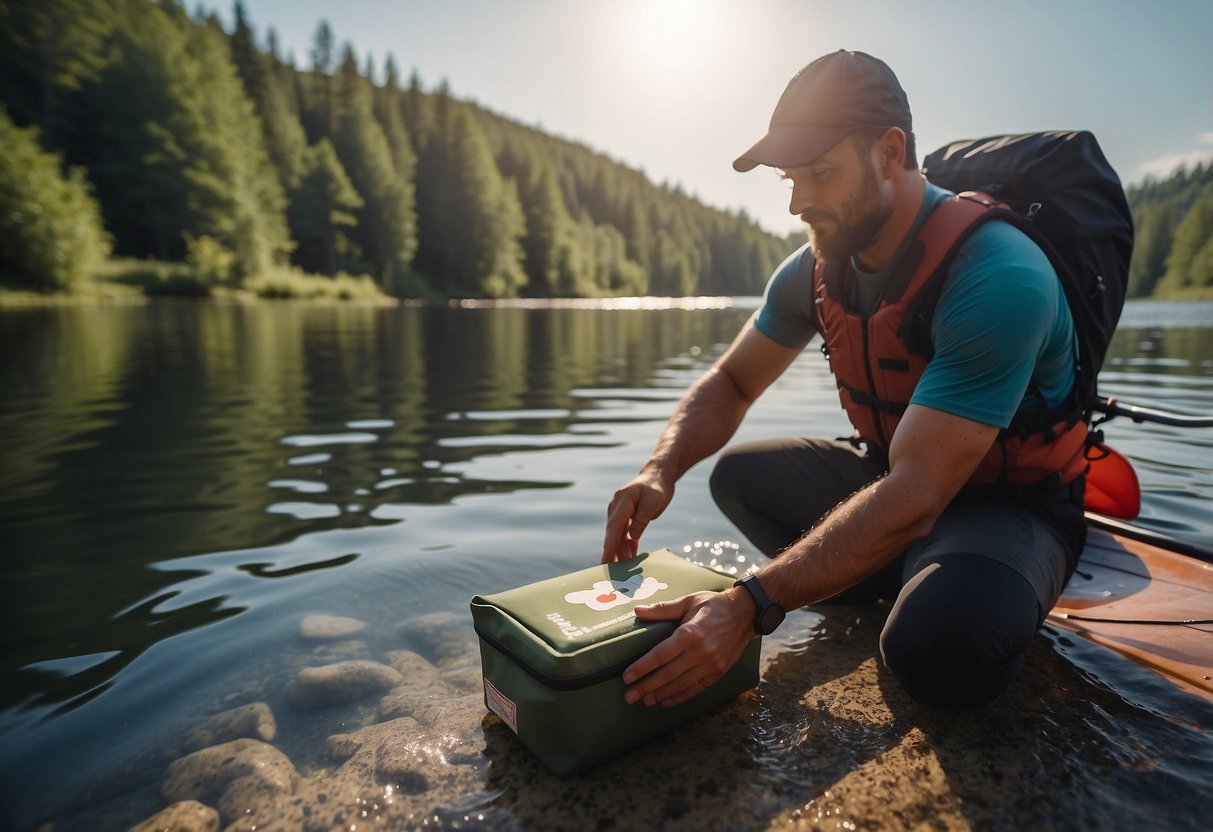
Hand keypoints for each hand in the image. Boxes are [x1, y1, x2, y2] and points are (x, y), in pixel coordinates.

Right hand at [601, 466, 673, 562]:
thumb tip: (631, 538)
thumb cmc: (657, 487)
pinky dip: (627, 544)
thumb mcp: (653, 502)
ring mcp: (619, 511)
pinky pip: (624, 532)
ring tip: (625, 568)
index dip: (609, 545)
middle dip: (612, 552)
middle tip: (612, 572)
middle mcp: (616, 506)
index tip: (605, 560)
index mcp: (622, 500)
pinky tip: (631, 556)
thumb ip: (641, 519)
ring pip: (618, 535)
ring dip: (621, 550)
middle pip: (613, 533)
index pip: (614, 526)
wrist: (658, 474)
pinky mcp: (625, 516)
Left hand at [621, 589, 754, 706]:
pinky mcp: (719, 672)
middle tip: (629, 696)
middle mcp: (701, 652)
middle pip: (668, 674)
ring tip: (644, 701)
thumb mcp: (688, 601)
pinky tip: (666, 701)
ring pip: (681, 684)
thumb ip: (662, 609)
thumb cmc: (713, 604)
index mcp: (691, 633)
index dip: (642, 667)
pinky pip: (697, 688)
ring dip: (661, 694)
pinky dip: (680, 696)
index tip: (626, 677)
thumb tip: (637, 611)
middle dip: (646, 686)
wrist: (746, 613)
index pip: (660, 655)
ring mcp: (711, 665)